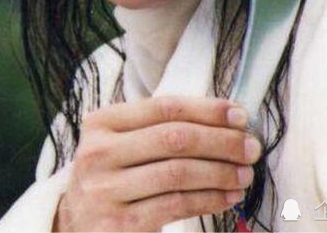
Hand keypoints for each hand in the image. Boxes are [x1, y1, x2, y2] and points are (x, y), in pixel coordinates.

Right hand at [53, 95, 260, 232]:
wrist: (75, 223)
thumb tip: (226, 119)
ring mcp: (105, 190)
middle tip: (251, 147)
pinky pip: (175, 205)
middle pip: (175, 138)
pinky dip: (209, 199)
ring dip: (221, 172)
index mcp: (102, 121)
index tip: (239, 116)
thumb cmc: (113, 174)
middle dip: (221, 141)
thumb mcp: (124, 141)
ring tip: (245, 174)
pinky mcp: (118, 226)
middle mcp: (99, 152)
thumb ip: (161, 126)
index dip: (207, 109)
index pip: (165, 107)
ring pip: (179, 173)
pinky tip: (228, 196)